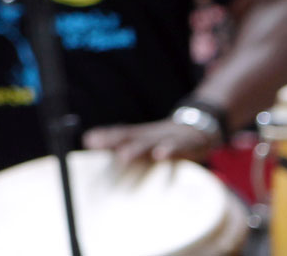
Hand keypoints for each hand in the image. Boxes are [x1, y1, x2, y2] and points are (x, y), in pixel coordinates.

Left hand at [84, 119, 217, 167]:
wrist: (199, 129)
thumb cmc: (162, 140)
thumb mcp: (141, 139)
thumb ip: (116, 140)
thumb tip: (87, 139)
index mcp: (139, 136)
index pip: (118, 134)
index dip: (104, 137)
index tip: (87, 140)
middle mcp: (150, 136)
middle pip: (129, 138)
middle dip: (112, 142)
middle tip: (96, 145)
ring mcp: (167, 140)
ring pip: (150, 143)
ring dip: (136, 149)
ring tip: (123, 156)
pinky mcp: (185, 145)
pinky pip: (177, 148)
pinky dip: (168, 151)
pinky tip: (160, 155)